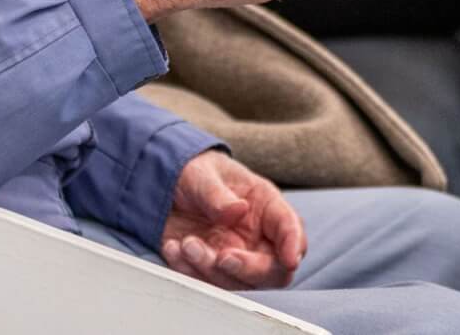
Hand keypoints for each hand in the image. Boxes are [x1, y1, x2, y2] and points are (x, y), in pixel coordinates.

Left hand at [161, 151, 305, 290]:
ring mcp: (236, 258)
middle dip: (249, 269)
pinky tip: (173, 248)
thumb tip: (237, 210)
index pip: (290, 227)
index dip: (294, 245)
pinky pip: (207, 285)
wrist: (165, 187)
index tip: (289, 259)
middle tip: (222, 258)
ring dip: (210, 270)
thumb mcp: (202, 174)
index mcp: (265, 206)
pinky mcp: (212, 271)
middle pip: (274, 269)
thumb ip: (217, 194)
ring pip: (239, 283)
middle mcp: (257, 237)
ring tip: (186, 243)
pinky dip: (189, 273)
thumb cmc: (195, 173)